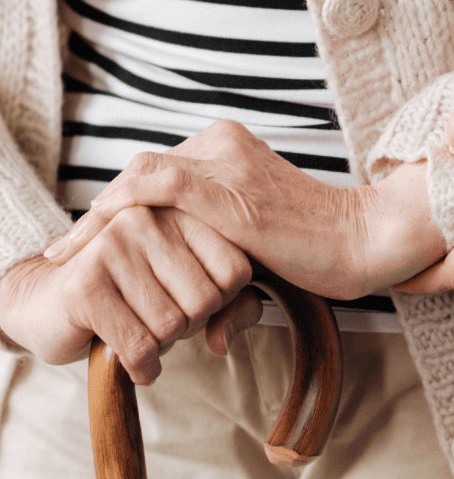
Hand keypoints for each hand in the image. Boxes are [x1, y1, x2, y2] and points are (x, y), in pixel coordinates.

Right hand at [0, 206, 258, 383]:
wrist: (48, 301)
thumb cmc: (131, 296)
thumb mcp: (189, 293)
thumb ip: (232, 308)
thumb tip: (224, 340)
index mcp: (179, 211)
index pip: (236, 271)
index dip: (221, 303)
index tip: (188, 301)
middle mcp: (147, 218)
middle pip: (206, 300)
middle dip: (188, 327)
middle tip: (160, 321)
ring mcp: (112, 246)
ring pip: (172, 325)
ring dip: (162, 347)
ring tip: (140, 330)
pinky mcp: (85, 284)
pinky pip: (139, 345)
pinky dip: (142, 366)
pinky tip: (135, 364)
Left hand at [43, 121, 446, 297]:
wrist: (365, 240)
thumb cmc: (322, 253)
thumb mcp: (258, 253)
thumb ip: (224, 268)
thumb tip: (212, 334)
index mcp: (228, 147)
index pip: (156, 172)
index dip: (117, 207)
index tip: (87, 245)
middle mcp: (222, 144)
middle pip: (141, 173)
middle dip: (99, 216)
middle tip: (64, 254)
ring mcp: (224, 162)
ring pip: (139, 178)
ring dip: (97, 219)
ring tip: (64, 255)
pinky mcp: (227, 190)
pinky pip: (155, 186)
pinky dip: (117, 210)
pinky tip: (93, 237)